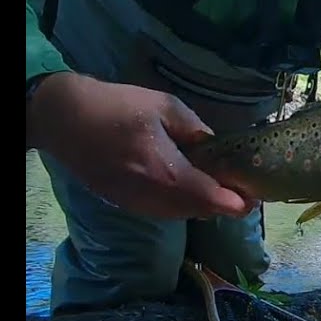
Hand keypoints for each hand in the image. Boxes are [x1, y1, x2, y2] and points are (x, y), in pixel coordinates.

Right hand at [26, 72, 256, 218]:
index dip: (238, 203)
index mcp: (168, 174)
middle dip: (223, 203)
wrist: (66, 120)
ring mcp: (138, 205)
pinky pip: (163, 210)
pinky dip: (181, 202)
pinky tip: (185, 182)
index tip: (254, 195)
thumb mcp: (166, 107)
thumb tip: (216, 146)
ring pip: (182, 214)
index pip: (212, 201)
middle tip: (241, 185)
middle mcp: (155, 199)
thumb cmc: (117, 108)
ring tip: (216, 183)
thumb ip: (196, 130)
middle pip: (200, 211)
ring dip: (202, 203)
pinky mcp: (125, 204)